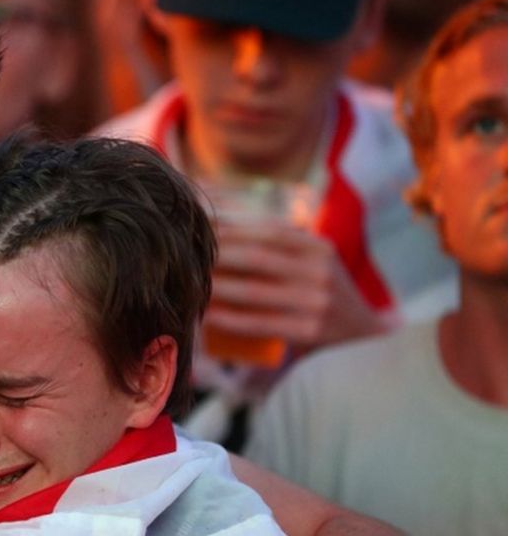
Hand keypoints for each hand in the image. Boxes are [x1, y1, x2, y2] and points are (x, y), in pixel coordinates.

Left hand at [205, 222, 389, 348]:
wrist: (361, 335)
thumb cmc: (319, 290)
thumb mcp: (312, 259)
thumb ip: (280, 240)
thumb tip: (222, 213)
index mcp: (318, 247)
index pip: (267, 230)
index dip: (231, 228)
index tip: (200, 228)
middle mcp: (320, 270)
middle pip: (257, 257)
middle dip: (218, 255)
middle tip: (187, 255)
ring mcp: (316, 302)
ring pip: (254, 291)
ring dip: (217, 287)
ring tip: (190, 282)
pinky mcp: (309, 331)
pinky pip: (260, 323)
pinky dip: (230, 319)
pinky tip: (207, 314)